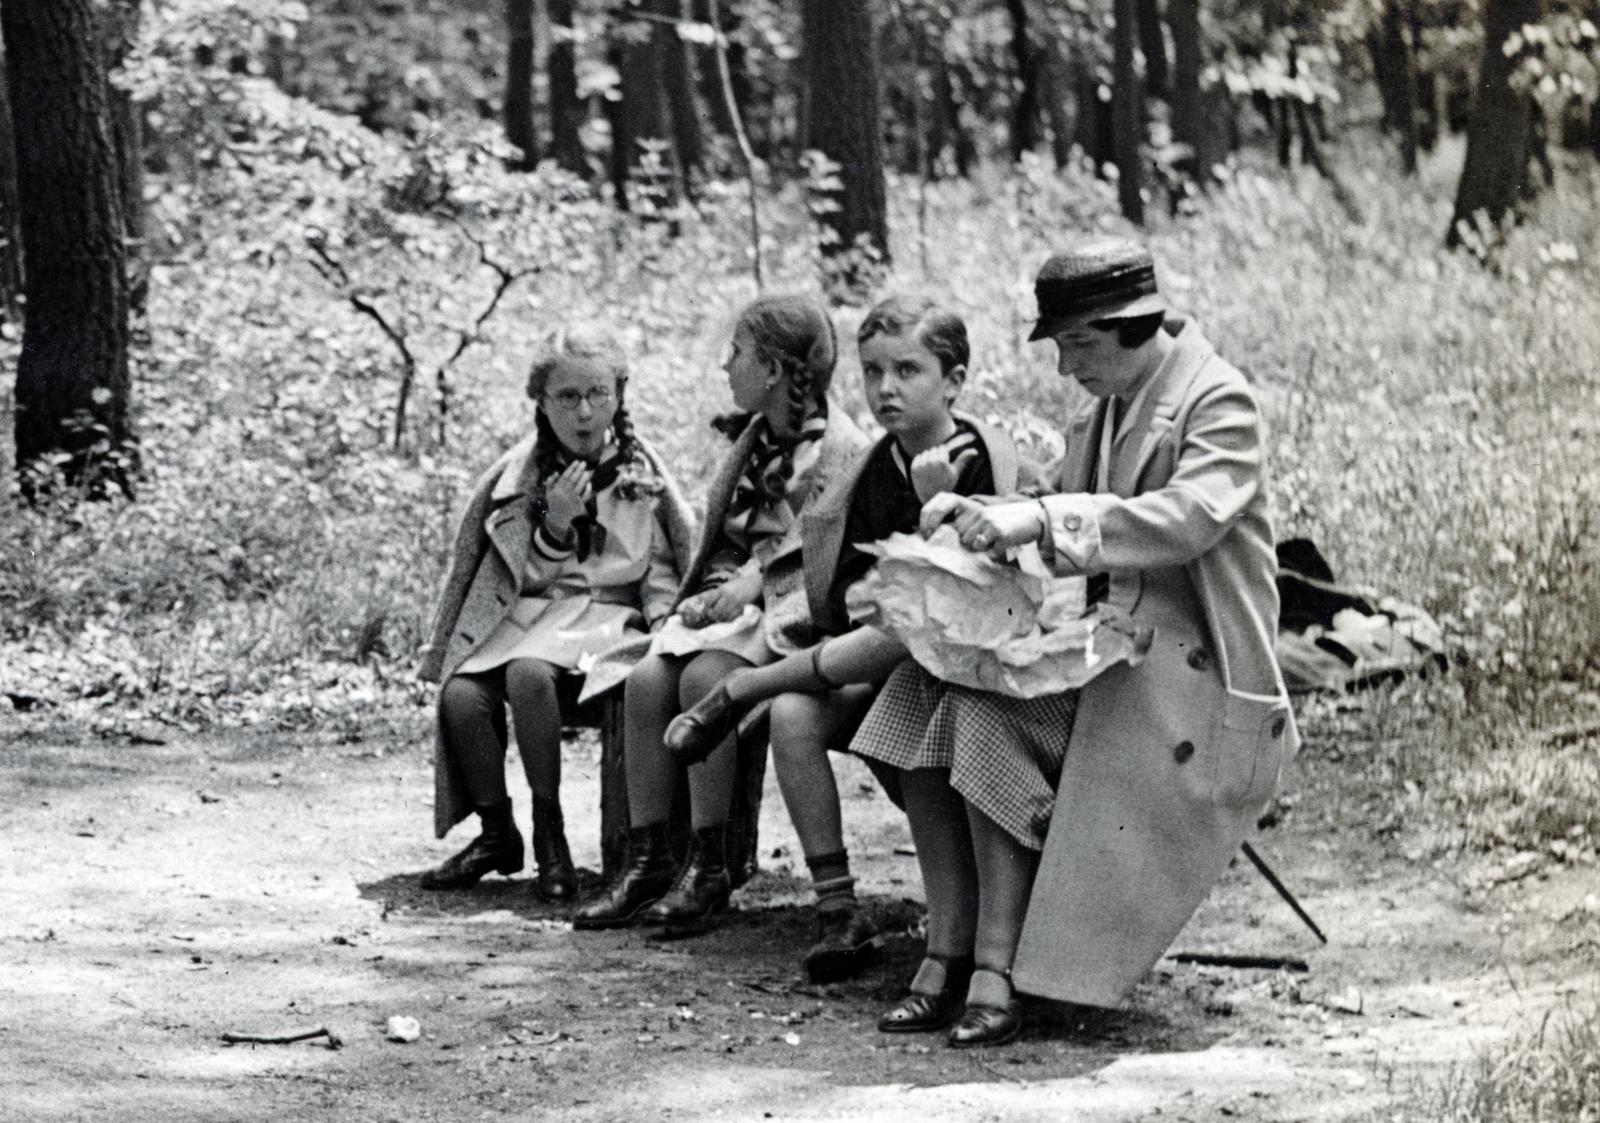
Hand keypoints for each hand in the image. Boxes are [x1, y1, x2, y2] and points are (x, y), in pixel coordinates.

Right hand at [542, 460, 592, 535]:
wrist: (558, 520)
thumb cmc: (554, 505)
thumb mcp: (549, 494)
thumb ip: (551, 483)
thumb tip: (556, 472)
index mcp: (557, 490)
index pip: (565, 476)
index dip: (571, 468)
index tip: (576, 461)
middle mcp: (565, 494)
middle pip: (573, 480)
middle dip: (579, 470)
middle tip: (584, 463)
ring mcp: (572, 499)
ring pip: (579, 486)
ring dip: (584, 478)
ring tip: (589, 471)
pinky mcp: (579, 505)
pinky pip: (584, 496)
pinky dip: (588, 490)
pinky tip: (590, 484)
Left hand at [696, 567, 762, 624]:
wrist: (755, 582)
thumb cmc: (740, 585)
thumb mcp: (727, 586)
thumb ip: (718, 594)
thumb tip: (706, 604)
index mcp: (722, 589)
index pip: (709, 601)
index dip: (705, 610)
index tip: (705, 613)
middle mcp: (727, 595)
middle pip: (716, 611)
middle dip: (714, 617)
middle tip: (714, 618)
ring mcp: (735, 602)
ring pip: (724, 616)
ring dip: (722, 619)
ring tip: (722, 619)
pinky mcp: (743, 607)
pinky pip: (733, 617)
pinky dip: (730, 619)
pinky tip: (730, 618)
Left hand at [908, 434, 979, 503]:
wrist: (931, 497)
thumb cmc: (946, 484)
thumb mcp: (956, 472)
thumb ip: (964, 459)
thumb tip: (975, 450)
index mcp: (942, 462)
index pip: (942, 448)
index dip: (944, 456)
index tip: (944, 465)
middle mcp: (931, 462)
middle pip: (934, 449)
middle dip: (937, 456)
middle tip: (938, 469)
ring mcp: (921, 465)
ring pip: (926, 452)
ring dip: (929, 458)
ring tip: (932, 470)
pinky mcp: (913, 468)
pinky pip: (918, 457)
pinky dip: (921, 461)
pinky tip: (925, 471)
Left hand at [920, 494, 1043, 552]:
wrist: (1035, 517)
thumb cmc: (1012, 519)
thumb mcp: (992, 514)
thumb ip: (977, 523)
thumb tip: (961, 540)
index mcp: (979, 512)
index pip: (960, 530)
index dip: (966, 539)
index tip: (977, 541)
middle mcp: (984, 517)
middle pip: (965, 540)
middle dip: (973, 546)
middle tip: (987, 545)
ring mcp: (993, 526)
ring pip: (976, 546)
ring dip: (984, 550)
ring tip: (995, 545)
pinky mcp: (1003, 536)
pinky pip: (991, 553)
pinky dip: (996, 553)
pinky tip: (1004, 546)